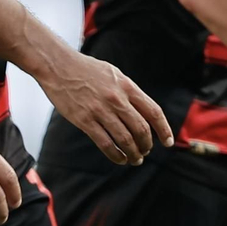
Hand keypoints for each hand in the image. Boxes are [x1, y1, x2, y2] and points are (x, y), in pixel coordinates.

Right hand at [38, 50, 172, 165]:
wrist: (58, 66)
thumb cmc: (86, 69)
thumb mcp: (113, 74)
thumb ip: (128, 92)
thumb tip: (143, 111)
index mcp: (127, 86)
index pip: (153, 112)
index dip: (164, 129)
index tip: (168, 142)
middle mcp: (117, 99)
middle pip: (141, 129)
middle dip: (147, 145)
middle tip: (146, 151)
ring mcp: (100, 110)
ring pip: (125, 140)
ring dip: (133, 154)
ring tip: (135, 159)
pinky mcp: (84, 120)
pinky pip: (106, 144)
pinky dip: (116, 155)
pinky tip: (120, 159)